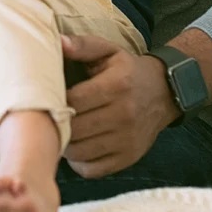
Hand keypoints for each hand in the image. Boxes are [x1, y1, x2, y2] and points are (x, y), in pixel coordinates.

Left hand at [61, 34, 178, 176]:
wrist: (163, 93)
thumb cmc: (126, 70)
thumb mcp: (108, 50)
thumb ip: (82, 45)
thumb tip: (58, 42)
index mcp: (116, 86)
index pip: (74, 101)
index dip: (55, 100)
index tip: (47, 97)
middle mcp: (124, 115)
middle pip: (75, 129)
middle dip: (56, 124)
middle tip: (48, 117)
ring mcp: (127, 140)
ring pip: (81, 152)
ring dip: (64, 144)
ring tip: (60, 130)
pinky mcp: (128, 158)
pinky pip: (93, 169)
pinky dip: (79, 162)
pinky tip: (77, 146)